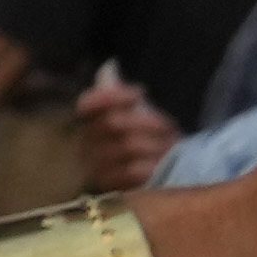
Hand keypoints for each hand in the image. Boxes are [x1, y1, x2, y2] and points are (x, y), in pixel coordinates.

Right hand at [71, 67, 173, 192]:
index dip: (112, 96)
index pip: (87, 104)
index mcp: (87, 124)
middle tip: (169, 126)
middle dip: (145, 122)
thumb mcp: (136, 116)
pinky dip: (151, 166)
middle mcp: (84, 145)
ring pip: (126, 147)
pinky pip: (131, 173)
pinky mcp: (109, 190)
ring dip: (155, 144)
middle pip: (112, 124)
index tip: (141, 92)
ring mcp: (94, 169)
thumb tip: (109, 66)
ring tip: (171, 146)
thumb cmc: (144, 145)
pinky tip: (161, 164)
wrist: (152, 185)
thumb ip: (118, 94)